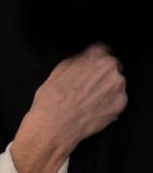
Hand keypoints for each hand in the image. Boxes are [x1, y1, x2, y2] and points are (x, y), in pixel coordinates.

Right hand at [11, 44, 125, 172]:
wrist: (55, 124)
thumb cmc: (52, 97)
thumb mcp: (59, 69)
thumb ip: (78, 60)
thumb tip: (87, 57)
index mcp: (93, 55)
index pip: (103, 48)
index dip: (95, 58)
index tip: (91, 65)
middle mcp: (109, 68)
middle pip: (111, 66)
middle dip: (101, 74)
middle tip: (86, 85)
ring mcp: (118, 86)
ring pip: (115, 83)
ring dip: (106, 88)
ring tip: (88, 99)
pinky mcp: (120, 103)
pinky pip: (117, 99)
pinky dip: (108, 102)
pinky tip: (92, 107)